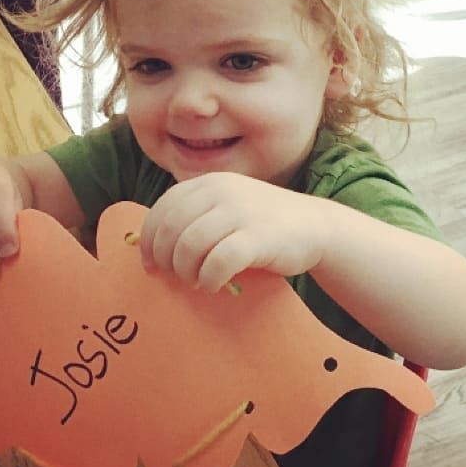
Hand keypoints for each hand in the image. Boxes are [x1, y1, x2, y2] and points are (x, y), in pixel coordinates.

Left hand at [139, 172, 327, 291]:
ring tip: (196, 280)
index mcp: (209, 182)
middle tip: (174, 277)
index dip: (148, 240)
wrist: (316, 226)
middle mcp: (221, 191)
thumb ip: (196, 214)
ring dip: (185, 271)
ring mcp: (240, 212)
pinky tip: (214, 284)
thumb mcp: (228, 206)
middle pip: (170, 229)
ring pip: (189, 246)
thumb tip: (152, 246)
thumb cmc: (265, 223)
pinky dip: (208, 279)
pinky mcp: (257, 237)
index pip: (162, 209)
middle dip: (164, 259)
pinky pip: (217, 263)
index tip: (151, 264)